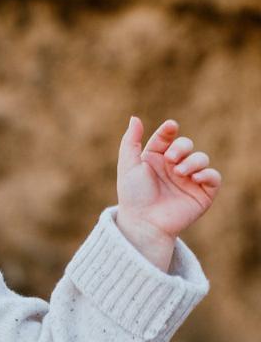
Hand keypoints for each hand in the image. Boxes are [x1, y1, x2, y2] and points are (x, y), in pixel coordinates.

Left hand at [116, 116, 220, 270]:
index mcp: (155, 159)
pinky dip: (207, 174)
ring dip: (193, 161)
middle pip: (186, 144)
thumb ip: (131, 142)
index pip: (166, 137)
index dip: (169, 130)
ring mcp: (188, 180)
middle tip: (171, 158)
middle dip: (181, 147)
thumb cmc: (133, 196)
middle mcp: (173, 167)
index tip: (170, 127)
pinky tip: (194, 178)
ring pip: (201, 158)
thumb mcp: (128, 166)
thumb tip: (135, 118)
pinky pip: (213, 177)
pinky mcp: (202, 194)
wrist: (144, 223)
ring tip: (180, 172)